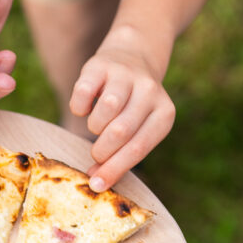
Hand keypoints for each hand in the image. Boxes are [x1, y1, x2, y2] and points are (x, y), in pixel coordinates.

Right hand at [69, 26, 175, 190]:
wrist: (132, 57)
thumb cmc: (131, 108)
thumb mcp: (138, 129)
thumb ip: (121, 155)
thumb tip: (96, 183)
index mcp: (163, 114)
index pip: (138, 148)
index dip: (114, 169)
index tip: (96, 185)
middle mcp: (150, 92)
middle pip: (120, 132)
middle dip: (102, 151)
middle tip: (96, 154)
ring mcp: (126, 76)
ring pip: (105, 112)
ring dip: (93, 128)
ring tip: (96, 127)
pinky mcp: (101, 66)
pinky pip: (82, 94)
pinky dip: (79, 108)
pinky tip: (85, 107)